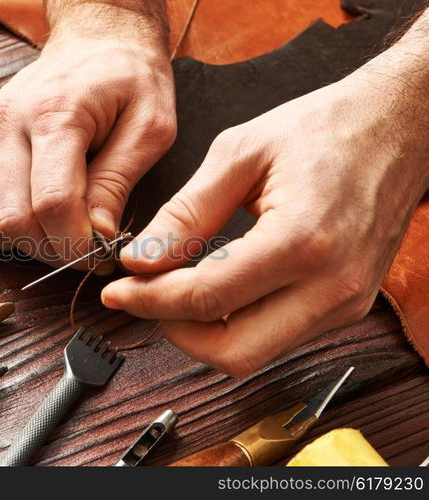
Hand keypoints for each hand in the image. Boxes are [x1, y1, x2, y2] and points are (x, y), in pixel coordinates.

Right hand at [0, 6, 175, 269]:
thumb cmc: (128, 81)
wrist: (97, 43)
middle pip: (9, 216)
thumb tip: (98, 237)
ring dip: (1, 234)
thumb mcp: (150, 127)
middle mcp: (6, 119)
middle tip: (75, 246)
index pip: (52, 203)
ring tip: (39, 230)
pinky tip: (0, 207)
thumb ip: (119, 182)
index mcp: (56, 115)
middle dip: (47, 248)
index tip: (96, 253)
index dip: (75, 244)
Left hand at [101, 58, 428, 375]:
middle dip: (174, 330)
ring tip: (172, 290)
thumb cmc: (325, 129)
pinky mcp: (344, 308)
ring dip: (201, 332)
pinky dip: (232, 323)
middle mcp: (330, 287)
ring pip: (252, 354)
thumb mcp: (240, 154)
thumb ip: (185, 213)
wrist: (398, 130)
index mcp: (302, 240)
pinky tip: (210, 289)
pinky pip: (274, 337)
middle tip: (142, 296)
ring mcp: (342, 304)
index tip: (117, 290)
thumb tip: (140, 260)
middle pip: (231, 352)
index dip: (150, 300)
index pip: (207, 298)